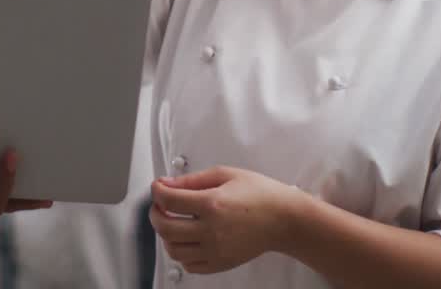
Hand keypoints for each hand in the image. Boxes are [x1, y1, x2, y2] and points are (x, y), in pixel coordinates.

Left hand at [149, 166, 303, 273]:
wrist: (285, 220)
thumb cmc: (260, 194)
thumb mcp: (226, 174)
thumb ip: (192, 180)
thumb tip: (166, 184)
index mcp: (212, 204)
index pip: (168, 200)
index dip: (156, 191)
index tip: (158, 187)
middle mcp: (212, 230)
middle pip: (165, 227)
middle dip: (155, 213)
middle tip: (160, 205)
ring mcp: (216, 250)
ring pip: (173, 250)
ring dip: (166, 235)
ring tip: (173, 222)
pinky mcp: (221, 263)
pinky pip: (190, 265)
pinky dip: (182, 253)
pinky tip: (187, 239)